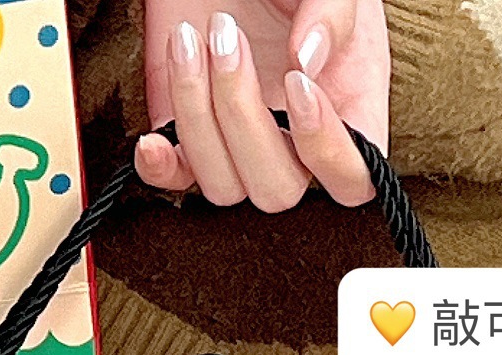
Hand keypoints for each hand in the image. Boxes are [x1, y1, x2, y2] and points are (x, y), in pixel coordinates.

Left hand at [137, 0, 389, 209]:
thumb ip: (333, 17)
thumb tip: (305, 62)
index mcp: (346, 114)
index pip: (351, 180)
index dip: (327, 152)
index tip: (298, 85)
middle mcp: (294, 145)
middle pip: (278, 191)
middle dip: (244, 118)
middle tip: (228, 36)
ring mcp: (239, 148)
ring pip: (223, 187)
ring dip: (198, 117)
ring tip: (190, 39)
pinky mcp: (189, 137)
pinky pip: (176, 180)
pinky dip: (160, 169)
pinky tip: (151, 141)